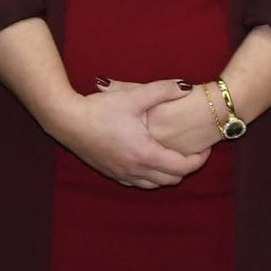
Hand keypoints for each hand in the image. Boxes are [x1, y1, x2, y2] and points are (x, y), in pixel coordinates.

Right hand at [43, 80, 208, 188]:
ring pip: (156, 184)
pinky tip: (148, 159)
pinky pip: (139, 182)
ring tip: (171, 155)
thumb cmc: (99, 109)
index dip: (199, 159)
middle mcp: (136, 169)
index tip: (204, 147)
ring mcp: (123, 174)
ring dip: (168, 173)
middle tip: (191, 151)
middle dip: (186, 167)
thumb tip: (187, 87)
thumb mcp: (132, 96)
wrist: (66, 121)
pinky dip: (150, 175)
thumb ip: (162, 90)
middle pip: (173, 179)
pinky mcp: (112, 173)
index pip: (184, 166)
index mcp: (146, 153)